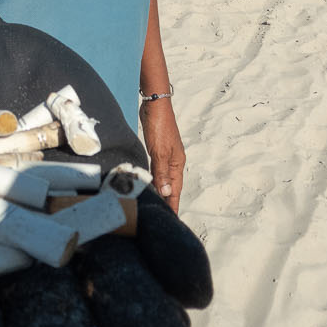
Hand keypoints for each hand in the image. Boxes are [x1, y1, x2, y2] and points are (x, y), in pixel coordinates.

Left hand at [139, 96, 185, 211]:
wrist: (155, 105)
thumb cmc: (159, 127)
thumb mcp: (159, 152)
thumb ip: (161, 173)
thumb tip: (166, 193)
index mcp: (177, 164)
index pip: (176, 191)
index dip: (173, 206)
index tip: (172, 220)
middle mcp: (174, 162)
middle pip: (171, 188)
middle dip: (168, 203)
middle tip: (162, 218)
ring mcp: (166, 156)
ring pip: (164, 180)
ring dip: (161, 192)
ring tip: (156, 206)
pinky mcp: (158, 151)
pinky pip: (157, 171)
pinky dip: (154, 181)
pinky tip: (149, 185)